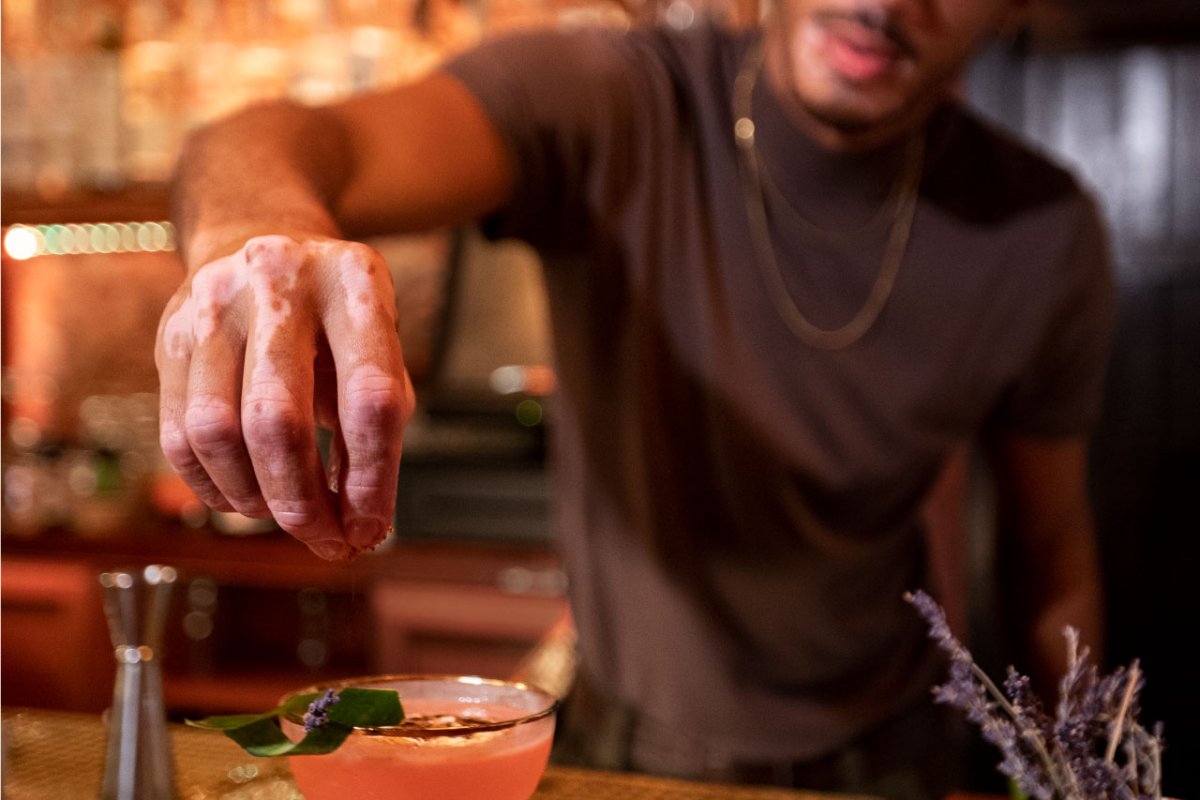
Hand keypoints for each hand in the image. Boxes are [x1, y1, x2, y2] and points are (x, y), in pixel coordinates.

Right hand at [156, 235, 413, 559]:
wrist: (259, 236)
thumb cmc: (335, 313)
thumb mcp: (377, 345)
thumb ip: (377, 427)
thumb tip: (363, 526)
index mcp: (354, 283)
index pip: (369, 399)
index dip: (372, 478)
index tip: (370, 527)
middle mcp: (280, 284)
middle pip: (278, 420)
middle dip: (302, 501)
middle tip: (324, 539)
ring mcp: (214, 305)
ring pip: (217, 432)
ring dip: (253, 498)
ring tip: (283, 514)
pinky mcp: (170, 335)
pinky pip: (179, 435)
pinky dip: (212, 486)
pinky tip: (245, 496)